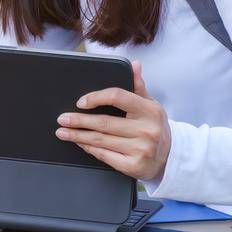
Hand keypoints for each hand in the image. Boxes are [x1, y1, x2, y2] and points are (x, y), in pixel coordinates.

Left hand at [56, 60, 170, 180]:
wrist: (169, 158)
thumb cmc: (154, 127)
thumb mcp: (150, 105)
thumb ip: (138, 86)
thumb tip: (134, 64)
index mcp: (149, 111)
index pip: (117, 97)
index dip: (96, 98)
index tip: (80, 102)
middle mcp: (146, 130)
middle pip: (104, 122)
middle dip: (78, 121)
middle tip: (62, 118)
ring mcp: (140, 149)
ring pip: (101, 140)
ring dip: (78, 136)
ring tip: (63, 131)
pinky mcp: (133, 166)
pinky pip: (104, 155)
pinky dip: (88, 148)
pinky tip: (79, 143)